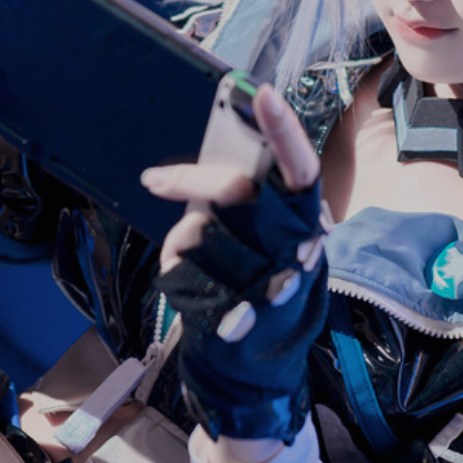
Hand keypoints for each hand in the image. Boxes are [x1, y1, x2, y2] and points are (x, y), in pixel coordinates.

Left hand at [145, 85, 328, 446]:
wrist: (252, 367)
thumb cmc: (257, 287)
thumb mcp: (264, 238)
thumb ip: (247, 203)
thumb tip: (204, 181)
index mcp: (306, 222)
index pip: (302, 169)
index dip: (285, 131)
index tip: (264, 95)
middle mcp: (295, 248)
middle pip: (235, 191)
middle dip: (192, 180)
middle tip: (156, 179)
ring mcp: (267, 284)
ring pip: (198, 231)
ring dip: (183, 240)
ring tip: (191, 255)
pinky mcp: (233, 316)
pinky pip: (182, 272)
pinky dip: (176, 272)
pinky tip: (192, 287)